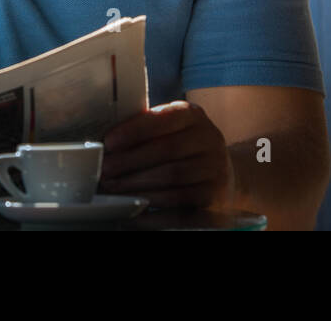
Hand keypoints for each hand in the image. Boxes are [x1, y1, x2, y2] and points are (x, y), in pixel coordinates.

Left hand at [98, 100, 235, 209]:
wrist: (225, 176)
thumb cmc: (184, 150)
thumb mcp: (172, 129)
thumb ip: (146, 130)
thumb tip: (107, 144)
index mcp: (194, 116)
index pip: (164, 119)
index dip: (134, 131)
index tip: (109, 142)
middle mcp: (210, 141)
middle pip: (167, 150)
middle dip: (129, 162)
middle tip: (105, 172)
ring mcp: (216, 172)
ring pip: (173, 180)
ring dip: (138, 187)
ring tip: (114, 191)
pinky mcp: (216, 203)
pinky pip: (182, 210)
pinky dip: (155, 214)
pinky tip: (136, 213)